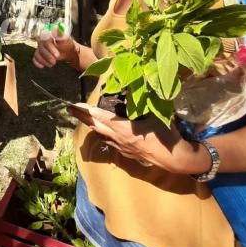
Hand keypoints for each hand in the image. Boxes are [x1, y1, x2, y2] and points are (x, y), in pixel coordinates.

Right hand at [33, 27, 75, 67]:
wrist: (67, 52)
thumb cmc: (66, 44)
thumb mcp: (66, 40)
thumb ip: (61, 34)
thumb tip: (58, 28)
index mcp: (49, 34)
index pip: (44, 37)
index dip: (49, 46)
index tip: (57, 54)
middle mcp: (42, 40)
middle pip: (40, 46)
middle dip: (48, 55)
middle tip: (56, 60)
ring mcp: (40, 47)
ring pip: (37, 53)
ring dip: (44, 60)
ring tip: (53, 63)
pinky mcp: (39, 54)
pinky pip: (35, 58)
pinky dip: (38, 63)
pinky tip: (43, 66)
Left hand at [67, 103, 194, 171]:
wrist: (175, 159)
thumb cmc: (166, 135)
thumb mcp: (155, 114)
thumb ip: (144, 102)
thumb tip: (135, 87)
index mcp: (124, 129)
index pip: (100, 117)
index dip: (87, 110)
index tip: (75, 105)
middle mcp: (118, 139)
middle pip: (95, 127)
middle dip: (82, 117)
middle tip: (70, 109)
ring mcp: (121, 148)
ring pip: (101, 135)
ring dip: (91, 126)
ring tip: (83, 117)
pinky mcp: (126, 153)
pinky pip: (108, 142)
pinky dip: (102, 134)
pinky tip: (101, 131)